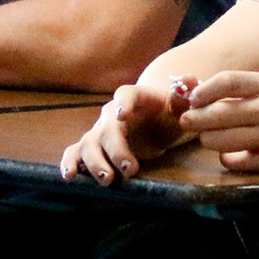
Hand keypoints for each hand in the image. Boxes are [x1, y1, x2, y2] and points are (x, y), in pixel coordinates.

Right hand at [61, 79, 192, 184]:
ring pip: (89, 143)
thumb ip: (184, 95)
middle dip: (115, 150)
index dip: (122, 103)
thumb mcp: (180, 105)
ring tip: (107, 179)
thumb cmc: (168, 111)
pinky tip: (68, 176)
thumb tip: (190, 79)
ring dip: (94, 162)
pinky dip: (69, 163)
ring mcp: (100, 130)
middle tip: (130, 169)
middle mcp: (112, 113)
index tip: (123, 115)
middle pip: (106, 128)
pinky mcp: (95, 146)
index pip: (125, 95)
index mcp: (134, 98)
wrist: (156, 118)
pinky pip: (75, 152)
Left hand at [182, 71, 258, 171]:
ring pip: (221, 140)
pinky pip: (234, 161)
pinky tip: (228, 152)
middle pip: (218, 114)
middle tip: (187, 121)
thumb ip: (229, 89)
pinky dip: (225, 157)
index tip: (193, 98)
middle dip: (195, 119)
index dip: (204, 90)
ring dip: (207, 139)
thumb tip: (186, 88)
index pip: (227, 82)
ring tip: (207, 136)